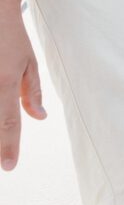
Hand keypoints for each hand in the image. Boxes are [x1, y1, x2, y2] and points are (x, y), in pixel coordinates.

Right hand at [0, 7, 46, 170]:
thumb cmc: (12, 37)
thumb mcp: (29, 62)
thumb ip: (33, 92)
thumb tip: (39, 118)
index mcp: (6, 81)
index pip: (8, 122)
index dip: (8, 147)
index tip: (9, 167)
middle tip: (2, 160)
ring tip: (2, 142)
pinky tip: (1, 110)